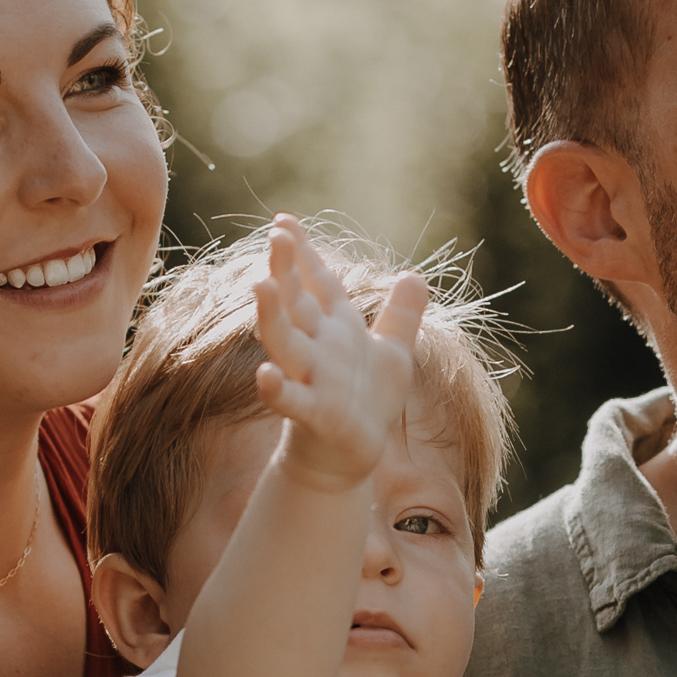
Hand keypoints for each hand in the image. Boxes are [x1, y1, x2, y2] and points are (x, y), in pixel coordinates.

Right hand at [253, 214, 431, 493]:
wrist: (352, 456)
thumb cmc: (368, 402)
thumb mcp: (393, 353)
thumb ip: (402, 315)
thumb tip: (416, 276)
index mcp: (335, 328)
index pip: (316, 282)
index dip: (303, 253)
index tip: (284, 220)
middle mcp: (318, 347)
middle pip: (296, 302)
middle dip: (285, 269)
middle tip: (276, 235)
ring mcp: (311, 379)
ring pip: (285, 343)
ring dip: (271, 316)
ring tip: (259, 285)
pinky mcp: (313, 414)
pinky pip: (291, 400)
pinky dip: (277, 390)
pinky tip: (264, 375)